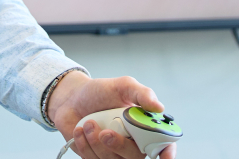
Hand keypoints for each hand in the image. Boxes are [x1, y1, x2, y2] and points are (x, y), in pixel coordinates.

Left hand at [48, 71, 175, 158]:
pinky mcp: (96, 158)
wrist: (72, 98)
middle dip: (118, 146)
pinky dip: (83, 144)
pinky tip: (80, 130)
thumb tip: (159, 107)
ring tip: (87, 123)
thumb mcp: (121, 86)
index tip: (163, 157)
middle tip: (105, 132)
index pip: (163, 145)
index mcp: (144, 128)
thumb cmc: (100, 92)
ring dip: (95, 141)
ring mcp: (114, 153)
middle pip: (135, 157)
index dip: (167, 153)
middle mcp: (132, 144)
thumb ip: (141, 93)